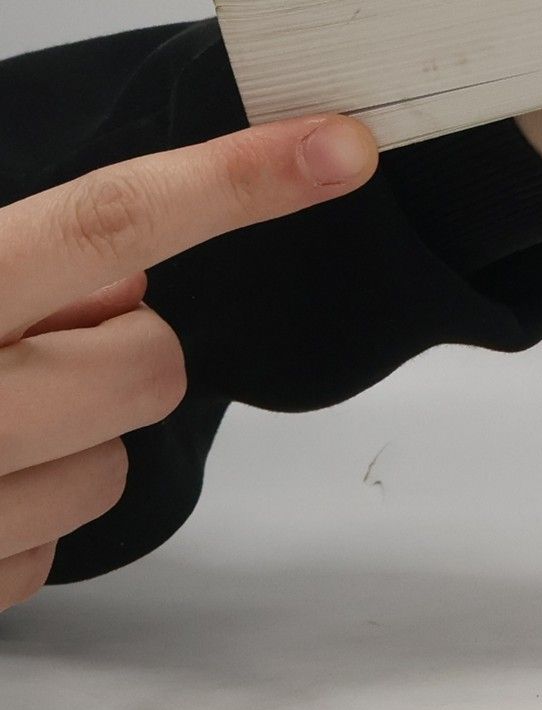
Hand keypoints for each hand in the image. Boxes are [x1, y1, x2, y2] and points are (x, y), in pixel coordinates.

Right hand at [0, 116, 378, 610]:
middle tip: (30, 345)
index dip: (235, 178)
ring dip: (65, 445)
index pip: (103, 221)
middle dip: (118, 351)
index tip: (340, 147)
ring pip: (112, 471)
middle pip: (148, 364)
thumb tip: (120, 266)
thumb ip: (9, 258)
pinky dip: (13, 529)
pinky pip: (45, 563)